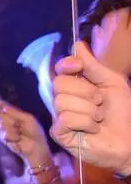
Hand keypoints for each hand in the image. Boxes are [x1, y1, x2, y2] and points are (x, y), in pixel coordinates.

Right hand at [0, 99, 50, 168]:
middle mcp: (9, 121)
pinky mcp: (3, 138)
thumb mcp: (27, 119)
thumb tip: (3, 108)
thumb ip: (15, 113)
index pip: (5, 107)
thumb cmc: (35, 132)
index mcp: (15, 115)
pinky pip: (4, 134)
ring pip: (2, 124)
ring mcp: (5, 129)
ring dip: (12, 129)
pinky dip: (12, 136)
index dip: (0, 104)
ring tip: (20, 133)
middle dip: (8, 118)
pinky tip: (17, 139)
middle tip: (17, 124)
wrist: (35, 147)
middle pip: (0, 115)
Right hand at [50, 42, 130, 176]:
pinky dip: (85, 122)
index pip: (59, 69)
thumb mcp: (112, 83)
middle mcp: (63, 100)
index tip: (79, 67)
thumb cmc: (123, 113)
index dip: (67, 65)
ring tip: (99, 118)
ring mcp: (59, 117)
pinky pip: (65, 118)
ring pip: (62, 102)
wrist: (130, 139)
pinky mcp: (59, 133)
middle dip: (86, 92)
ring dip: (89, 110)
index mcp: (75, 86)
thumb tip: (77, 44)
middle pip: (59, 84)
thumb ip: (93, 66)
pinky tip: (93, 129)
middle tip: (100, 103)